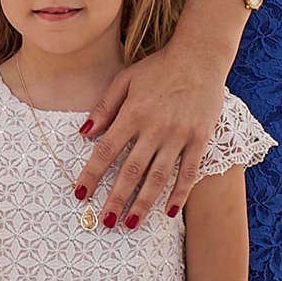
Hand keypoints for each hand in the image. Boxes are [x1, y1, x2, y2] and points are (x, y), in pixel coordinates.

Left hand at [77, 35, 233, 229]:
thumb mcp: (125, 80)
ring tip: (130, 223)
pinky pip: (189, 172)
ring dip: (143, 203)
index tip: (81, 194)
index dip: (92, 175)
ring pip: (158, 177)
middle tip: (105, 222)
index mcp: (133, 112)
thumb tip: (83, 134)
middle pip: (131, 170)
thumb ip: (104, 107)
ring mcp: (179, 135)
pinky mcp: (200, 139)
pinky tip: (168, 212)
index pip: (106, 150)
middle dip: (115, 198)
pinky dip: (179, 194)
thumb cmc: (159, 68)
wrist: (200, 56)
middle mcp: (155, 127)